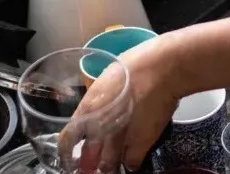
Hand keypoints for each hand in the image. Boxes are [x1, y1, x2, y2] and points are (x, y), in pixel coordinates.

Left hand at [63, 36, 182, 172]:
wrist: (162, 69)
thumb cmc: (136, 66)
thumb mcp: (108, 80)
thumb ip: (100, 98)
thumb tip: (98, 108)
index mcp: (87, 111)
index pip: (67, 140)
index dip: (66, 151)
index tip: (70, 155)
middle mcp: (98, 130)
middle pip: (87, 157)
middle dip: (88, 162)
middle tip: (90, 164)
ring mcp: (119, 140)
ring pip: (107, 164)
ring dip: (107, 166)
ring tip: (109, 165)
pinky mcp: (140, 145)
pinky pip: (131, 163)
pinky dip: (130, 163)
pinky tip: (130, 162)